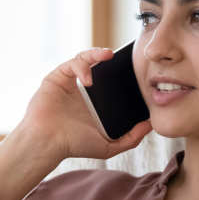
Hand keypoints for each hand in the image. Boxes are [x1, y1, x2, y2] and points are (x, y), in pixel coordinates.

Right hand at [16, 48, 151, 161]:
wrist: (48, 143)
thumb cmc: (73, 145)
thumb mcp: (108, 145)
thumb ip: (131, 138)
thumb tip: (150, 126)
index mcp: (91, 102)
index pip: (107, 80)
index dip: (119, 72)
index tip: (132, 69)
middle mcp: (79, 91)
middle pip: (95, 65)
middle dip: (106, 56)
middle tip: (120, 55)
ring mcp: (66, 83)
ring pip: (82, 59)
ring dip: (94, 54)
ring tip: (106, 55)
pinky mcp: (54, 78)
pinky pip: (69, 64)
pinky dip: (80, 66)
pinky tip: (87, 78)